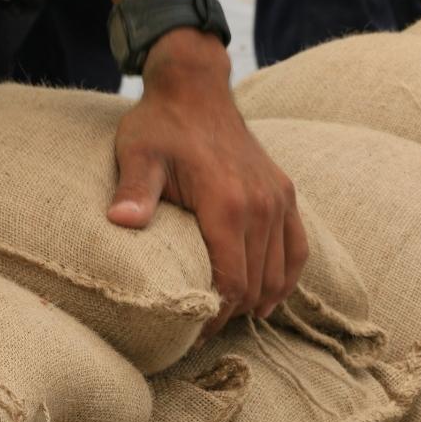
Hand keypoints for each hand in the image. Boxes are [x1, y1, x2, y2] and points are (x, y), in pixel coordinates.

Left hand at [107, 29, 308, 338]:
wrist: (196, 89)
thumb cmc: (161, 126)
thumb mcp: (139, 154)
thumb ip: (134, 190)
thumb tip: (121, 223)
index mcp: (228, 203)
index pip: (230, 282)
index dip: (212, 315)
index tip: (190, 332)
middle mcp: (262, 205)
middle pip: (255, 285)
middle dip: (231, 314)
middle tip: (202, 329)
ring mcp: (279, 198)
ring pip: (279, 274)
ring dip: (258, 301)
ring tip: (230, 316)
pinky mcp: (286, 192)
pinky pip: (299, 248)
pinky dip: (286, 278)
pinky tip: (269, 295)